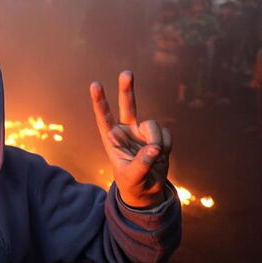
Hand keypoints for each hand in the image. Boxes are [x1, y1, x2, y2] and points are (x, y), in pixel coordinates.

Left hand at [91, 72, 171, 207]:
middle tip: (126, 73)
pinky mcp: (158, 136)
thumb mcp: (133, 177)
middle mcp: (126, 131)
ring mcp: (142, 132)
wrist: (147, 190)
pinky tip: (161, 156)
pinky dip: (166, 146)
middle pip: (127, 105)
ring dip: (156, 140)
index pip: (104, 118)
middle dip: (126, 89)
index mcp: (112, 139)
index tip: (95, 85)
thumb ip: (142, 163)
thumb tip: (154, 148)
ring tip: (155, 155)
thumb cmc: (132, 183)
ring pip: (152, 124)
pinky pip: (166, 134)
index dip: (99, 101)